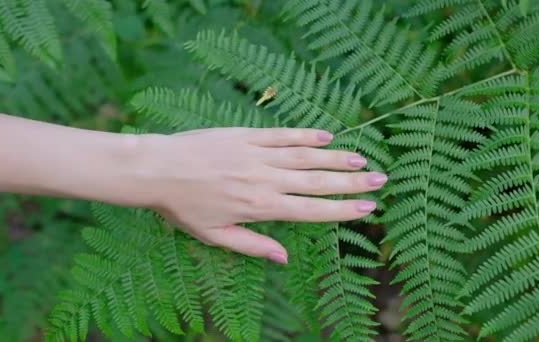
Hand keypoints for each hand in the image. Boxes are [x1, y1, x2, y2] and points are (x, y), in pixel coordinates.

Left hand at [136, 128, 386, 263]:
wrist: (158, 169)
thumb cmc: (183, 207)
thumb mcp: (215, 236)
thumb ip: (253, 246)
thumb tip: (283, 258)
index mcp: (260, 208)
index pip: (312, 210)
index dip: (343, 209)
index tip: (368, 208)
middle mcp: (266, 180)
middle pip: (318, 182)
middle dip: (352, 183)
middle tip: (380, 179)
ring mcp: (257, 155)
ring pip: (306, 156)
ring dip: (336, 158)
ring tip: (361, 159)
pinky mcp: (247, 135)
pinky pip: (282, 135)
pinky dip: (306, 136)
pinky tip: (326, 136)